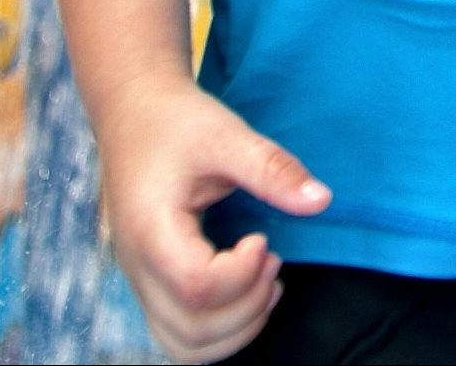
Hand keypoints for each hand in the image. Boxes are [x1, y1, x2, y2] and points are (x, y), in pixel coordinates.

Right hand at [92, 79, 324, 361]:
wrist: (133, 112)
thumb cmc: (177, 121)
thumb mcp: (227, 134)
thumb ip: (272, 169)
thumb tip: (322, 200)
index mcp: (150, 230)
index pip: (197, 287)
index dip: (242, 274)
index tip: (263, 237)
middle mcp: (137, 267)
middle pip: (191, 330)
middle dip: (247, 306)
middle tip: (272, 260)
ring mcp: (139, 280)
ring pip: (182, 345)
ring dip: (235, 329)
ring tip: (264, 280)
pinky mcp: (150, 283)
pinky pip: (178, 335)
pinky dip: (218, 331)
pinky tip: (247, 290)